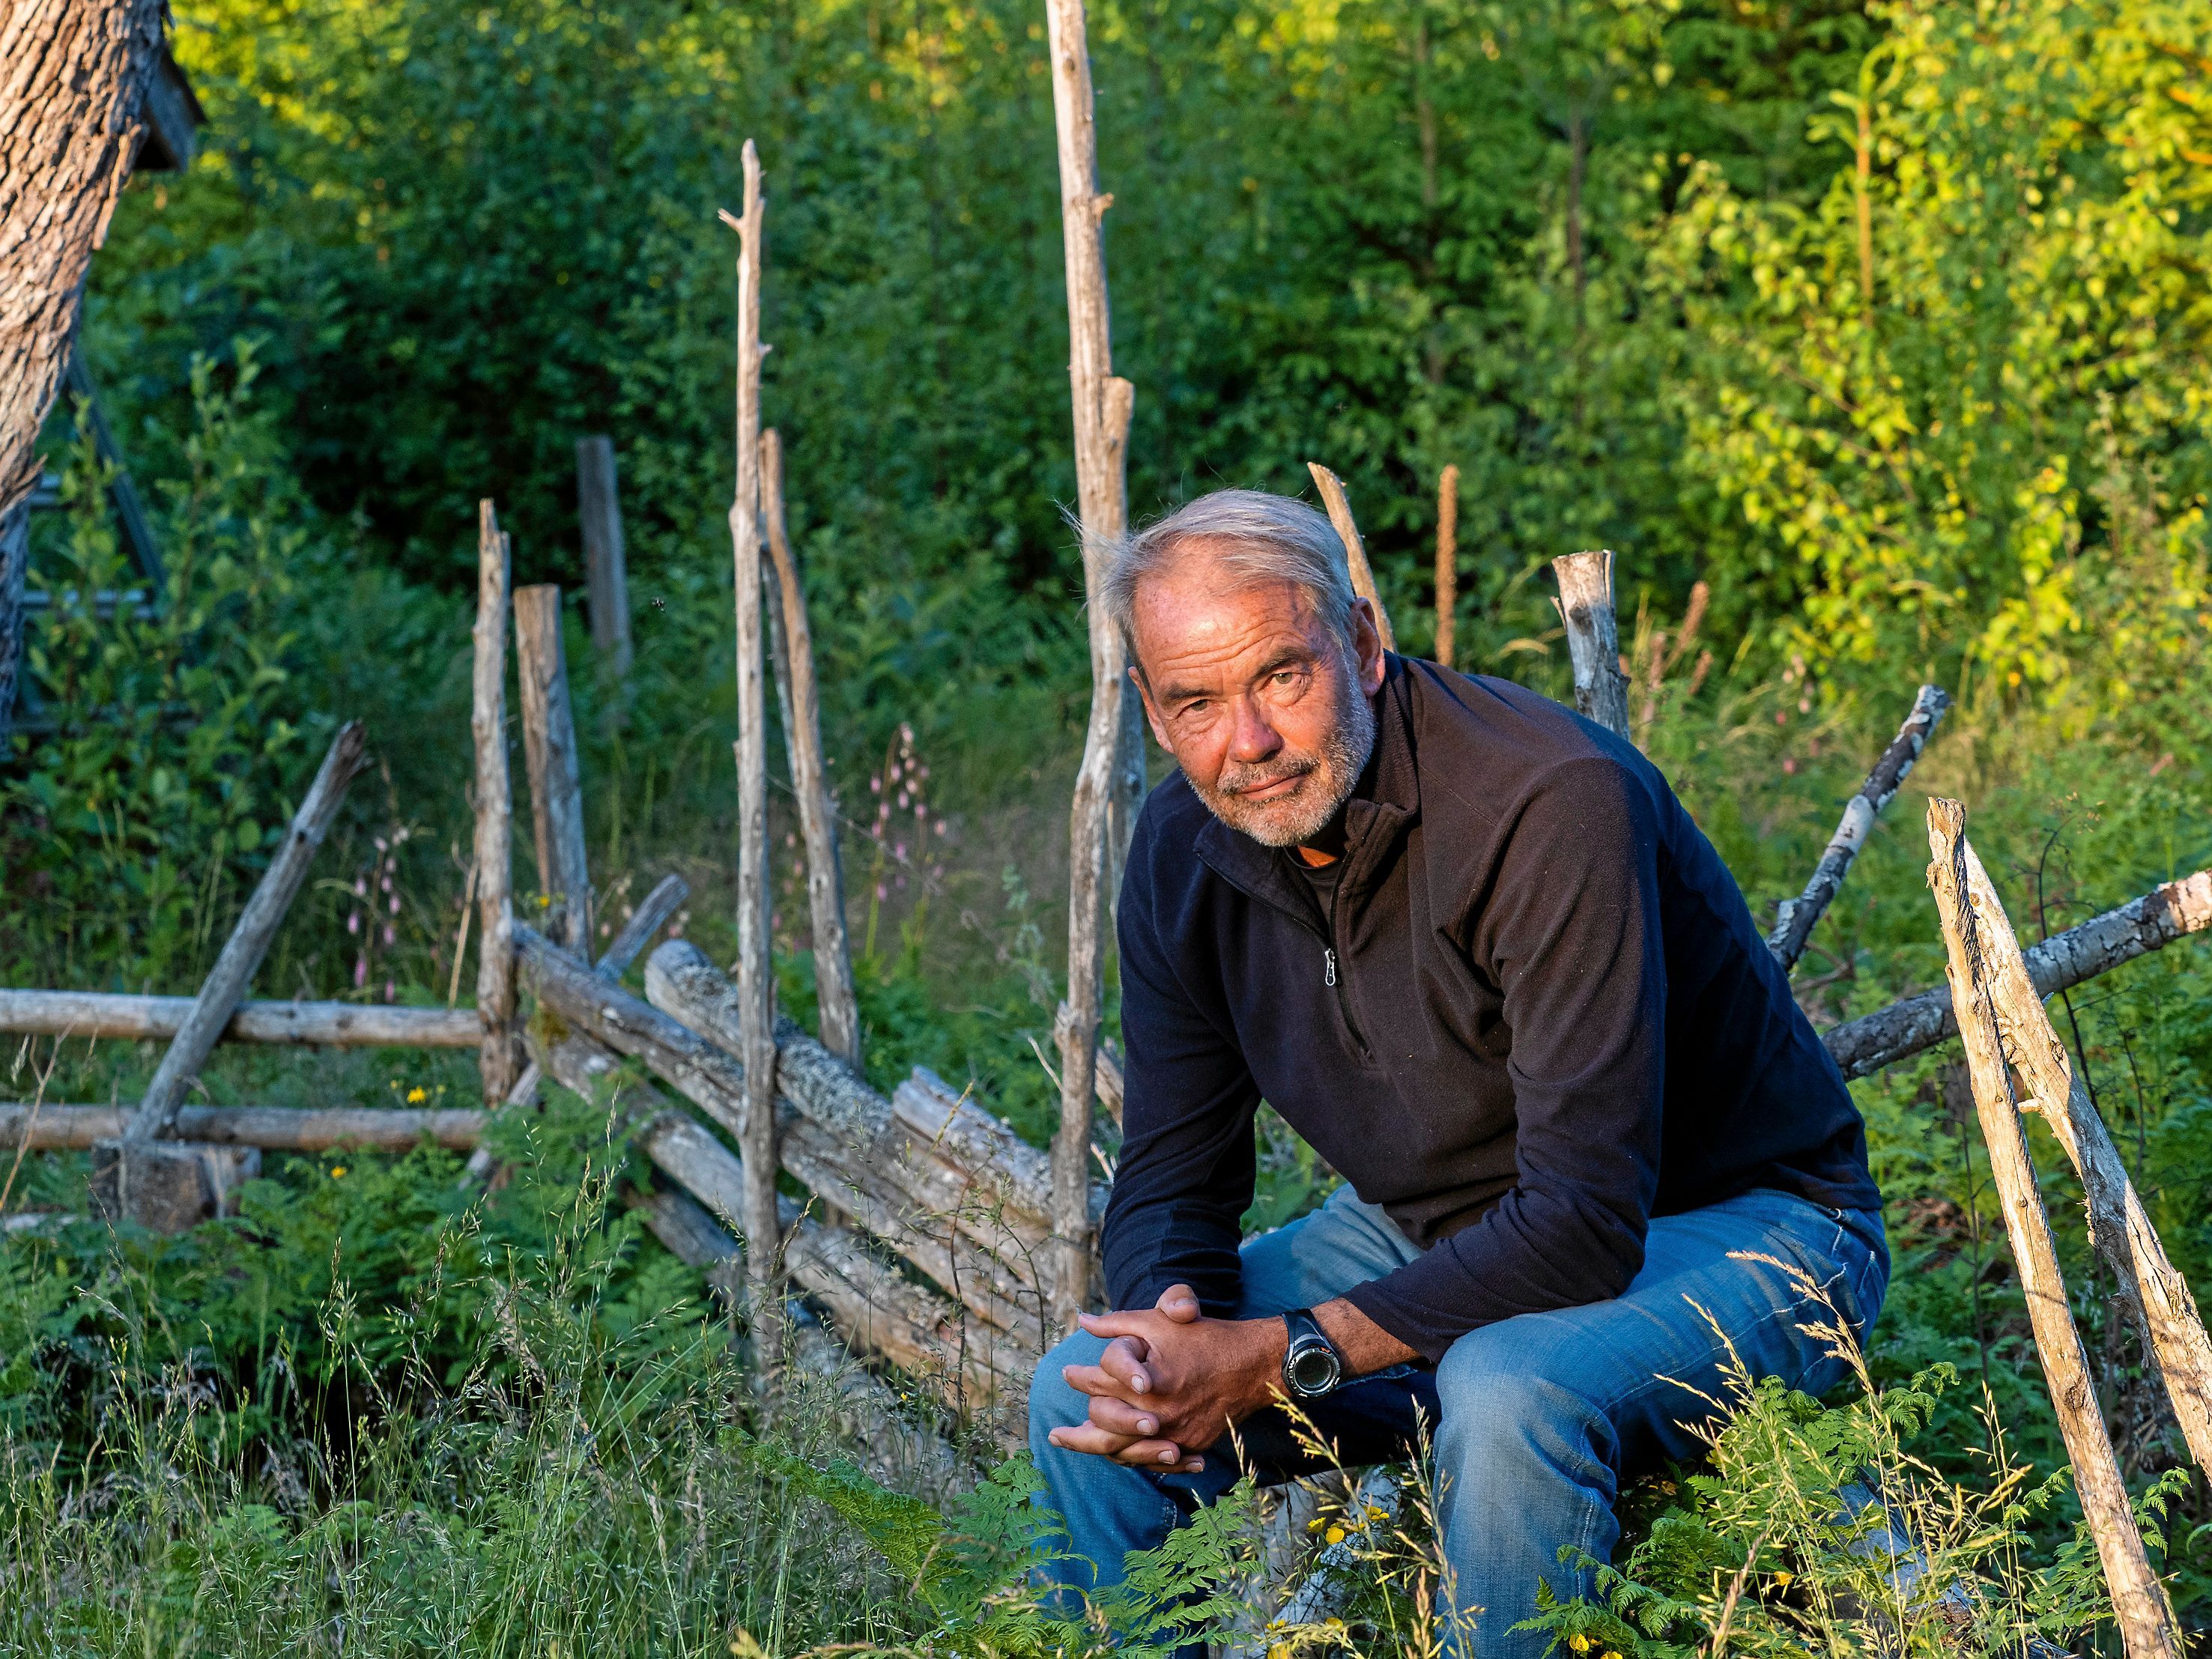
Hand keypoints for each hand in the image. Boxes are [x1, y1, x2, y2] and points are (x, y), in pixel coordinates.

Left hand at [1044, 1283, 1284, 1471]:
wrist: (1253, 1365)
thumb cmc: (1204, 1336)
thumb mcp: (1159, 1321)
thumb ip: (1118, 1323)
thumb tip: (1083, 1321)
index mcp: (1145, 1380)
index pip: (1099, 1381)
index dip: (1080, 1378)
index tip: (1067, 1375)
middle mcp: (1156, 1411)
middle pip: (1104, 1426)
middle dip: (1077, 1432)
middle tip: (1057, 1434)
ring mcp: (1174, 1433)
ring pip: (1124, 1450)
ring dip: (1097, 1449)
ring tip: (1078, 1449)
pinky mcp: (1189, 1445)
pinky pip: (1153, 1460)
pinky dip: (1133, 1457)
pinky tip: (1118, 1454)